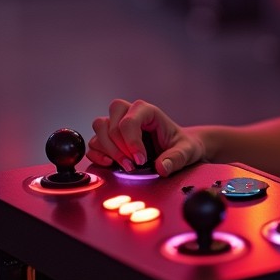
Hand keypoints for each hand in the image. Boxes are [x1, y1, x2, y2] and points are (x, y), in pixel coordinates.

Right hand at [87, 98, 203, 176]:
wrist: (179, 148)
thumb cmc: (182, 145)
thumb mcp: (186, 151)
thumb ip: (176, 158)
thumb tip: (161, 167)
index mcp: (148, 112)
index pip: (128, 120)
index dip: (131, 142)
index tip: (141, 160)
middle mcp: (130, 114)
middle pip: (109, 122)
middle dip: (118, 147)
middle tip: (133, 164)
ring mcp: (118, 126)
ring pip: (99, 130)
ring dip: (108, 151)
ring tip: (126, 166)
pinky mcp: (110, 140)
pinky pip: (93, 144)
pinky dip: (97, 155)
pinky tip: (110, 164)